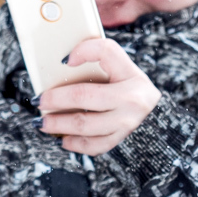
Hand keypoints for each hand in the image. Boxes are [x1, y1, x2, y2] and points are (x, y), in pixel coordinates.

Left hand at [34, 37, 160, 155]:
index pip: (106, 51)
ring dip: (58, 124)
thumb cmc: (130, 91)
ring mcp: (127, 122)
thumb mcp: (122, 71)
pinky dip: (74, 143)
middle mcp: (131, 97)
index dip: (83, 51)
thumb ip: (98, 61)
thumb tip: (64, 62)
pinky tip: (62, 139)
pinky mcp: (120, 139)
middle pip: (83, 95)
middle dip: (55, 99)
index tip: (64, 60)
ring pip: (84, 124)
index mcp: (130, 72)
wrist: (158, 120)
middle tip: (39, 101)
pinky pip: (92, 145)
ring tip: (42, 123)